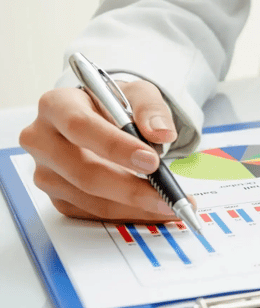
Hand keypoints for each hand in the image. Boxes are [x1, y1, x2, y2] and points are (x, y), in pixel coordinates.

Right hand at [19, 80, 182, 222]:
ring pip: (91, 198)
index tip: (150, 161)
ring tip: (168, 204)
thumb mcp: (138, 93)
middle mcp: (43, 140)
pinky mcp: (58, 196)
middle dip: (130, 187)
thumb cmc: (115, 104)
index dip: (116, 146)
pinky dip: (128, 213)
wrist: (104, 119)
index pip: (80, 127)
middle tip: (165, 194)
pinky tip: (152, 209)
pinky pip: (94, 212)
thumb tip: (162, 133)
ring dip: (134, 207)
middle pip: (83, 171)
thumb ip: (151, 109)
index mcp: (57, 105)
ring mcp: (47, 172)